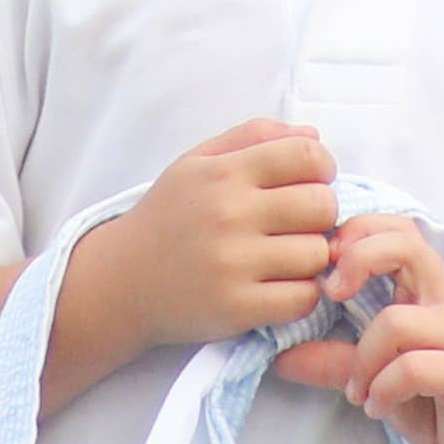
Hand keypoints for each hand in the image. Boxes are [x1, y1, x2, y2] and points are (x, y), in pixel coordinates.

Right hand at [86, 122, 342, 357]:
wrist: (122, 281)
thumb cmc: (169, 217)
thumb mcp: (198, 162)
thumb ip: (254, 137)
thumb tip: (314, 136)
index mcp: (223, 172)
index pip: (308, 156)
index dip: (321, 170)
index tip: (308, 185)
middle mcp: (228, 214)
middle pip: (322, 206)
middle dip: (320, 216)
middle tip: (296, 227)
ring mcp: (232, 263)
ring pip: (317, 254)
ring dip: (310, 259)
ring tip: (284, 259)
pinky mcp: (235, 307)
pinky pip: (303, 298)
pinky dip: (301, 295)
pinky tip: (280, 287)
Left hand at [278, 210, 443, 443]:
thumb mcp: (382, 380)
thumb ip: (337, 362)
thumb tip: (279, 355)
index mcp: (426, 294)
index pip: (396, 232)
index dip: (356, 234)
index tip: (324, 273)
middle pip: (406, 244)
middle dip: (357, 258)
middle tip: (330, 295)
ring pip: (397, 320)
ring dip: (362, 359)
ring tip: (358, 393)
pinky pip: (415, 366)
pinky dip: (385, 388)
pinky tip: (380, 409)